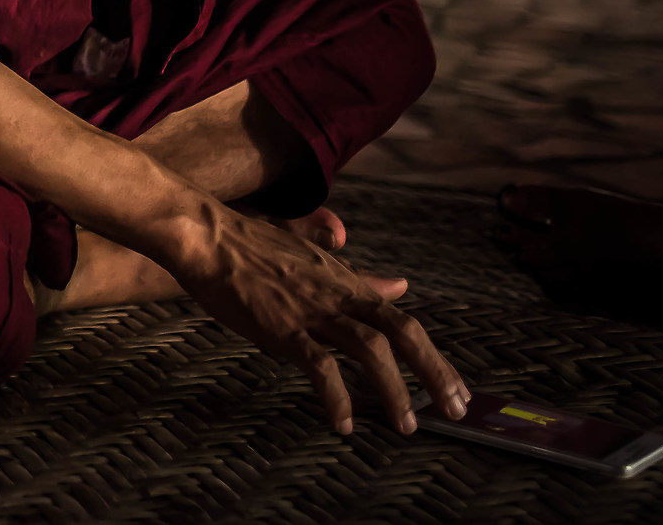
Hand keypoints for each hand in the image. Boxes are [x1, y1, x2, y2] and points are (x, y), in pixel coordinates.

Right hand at [171, 207, 468, 434]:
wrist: (206, 237)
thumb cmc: (251, 245)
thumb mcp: (313, 257)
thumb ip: (358, 276)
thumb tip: (401, 285)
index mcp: (345, 283)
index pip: (402, 322)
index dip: (433, 357)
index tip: (455, 389)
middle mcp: (336, 296)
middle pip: (401, 332)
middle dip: (434, 372)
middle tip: (456, 410)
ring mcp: (310, 311)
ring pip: (369, 349)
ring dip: (394, 390)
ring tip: (406, 425)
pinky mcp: (281, 327)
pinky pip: (318, 365)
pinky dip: (336, 395)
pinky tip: (342, 422)